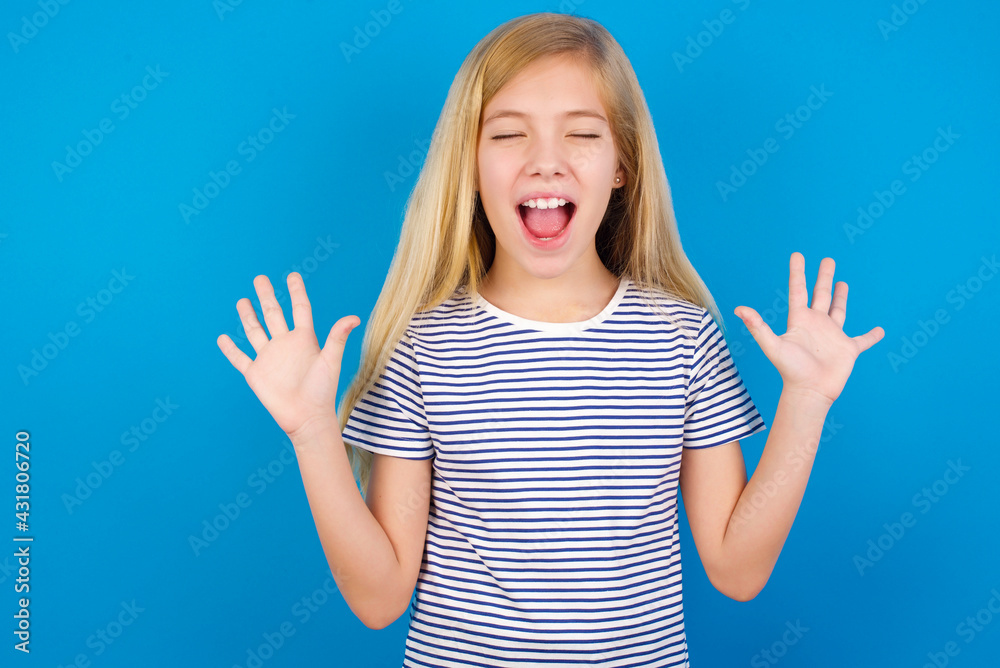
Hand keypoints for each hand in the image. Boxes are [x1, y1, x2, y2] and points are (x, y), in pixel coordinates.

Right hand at [216, 272, 359, 438]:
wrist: (307, 418)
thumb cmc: (322, 392)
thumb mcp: (330, 361)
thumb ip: (337, 337)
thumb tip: (354, 317)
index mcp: (304, 340)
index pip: (299, 309)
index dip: (296, 292)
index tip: (292, 275)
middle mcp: (285, 345)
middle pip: (273, 314)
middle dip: (266, 296)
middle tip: (259, 278)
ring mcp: (269, 358)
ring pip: (255, 332)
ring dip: (248, 316)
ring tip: (242, 300)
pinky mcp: (256, 373)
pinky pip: (240, 358)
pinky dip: (230, 348)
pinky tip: (223, 338)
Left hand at [734, 252, 883, 405]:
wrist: (809, 392)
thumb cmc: (790, 370)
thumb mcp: (772, 345)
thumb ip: (757, 326)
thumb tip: (738, 309)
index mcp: (799, 320)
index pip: (798, 290)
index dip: (798, 272)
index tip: (797, 255)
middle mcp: (816, 324)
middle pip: (820, 294)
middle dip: (823, 277)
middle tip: (828, 259)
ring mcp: (832, 336)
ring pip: (838, 310)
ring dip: (841, 297)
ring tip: (842, 282)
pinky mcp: (848, 349)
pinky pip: (863, 340)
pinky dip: (872, 335)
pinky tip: (880, 330)